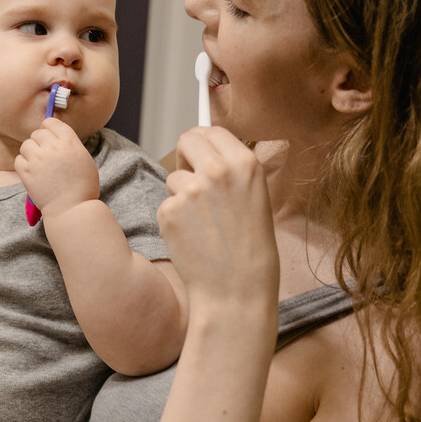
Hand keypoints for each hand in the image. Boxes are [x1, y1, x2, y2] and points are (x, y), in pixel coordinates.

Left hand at [15, 118, 99, 217]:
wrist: (71, 208)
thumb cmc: (82, 186)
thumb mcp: (83, 157)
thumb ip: (69, 143)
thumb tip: (56, 136)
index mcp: (69, 141)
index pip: (51, 122)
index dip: (49, 128)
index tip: (50, 136)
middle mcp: (52, 147)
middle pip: (37, 133)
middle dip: (40, 142)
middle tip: (45, 154)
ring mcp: (37, 159)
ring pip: (26, 145)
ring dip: (31, 152)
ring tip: (39, 164)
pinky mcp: (26, 172)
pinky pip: (19, 159)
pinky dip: (24, 164)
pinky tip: (33, 172)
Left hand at [157, 127, 278, 307]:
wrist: (237, 291)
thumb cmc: (250, 249)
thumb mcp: (255, 198)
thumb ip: (231, 171)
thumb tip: (204, 149)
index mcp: (246, 164)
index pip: (212, 130)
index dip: (203, 143)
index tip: (199, 153)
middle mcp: (218, 170)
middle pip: (187, 139)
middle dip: (186, 156)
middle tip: (193, 181)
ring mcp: (191, 190)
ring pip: (174, 177)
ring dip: (181, 195)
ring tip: (203, 225)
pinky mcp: (169, 211)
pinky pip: (165, 204)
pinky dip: (174, 220)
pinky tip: (192, 239)